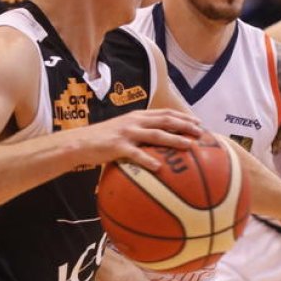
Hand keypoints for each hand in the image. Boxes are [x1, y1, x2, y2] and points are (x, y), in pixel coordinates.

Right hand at [82, 109, 202, 170]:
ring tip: (188, 146)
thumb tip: (158, 147)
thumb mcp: (123, 131)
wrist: (79, 142)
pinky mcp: (117, 146)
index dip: (183, 116)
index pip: (164, 113)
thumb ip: (139, 134)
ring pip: (155, 134)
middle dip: (185, 125)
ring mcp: (126, 133)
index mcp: (137, 116)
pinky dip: (148, 160)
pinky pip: (136, 154)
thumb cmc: (103, 140)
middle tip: (201, 132)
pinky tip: (159, 168)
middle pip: (165, 120)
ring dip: (174, 139)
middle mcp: (134, 121)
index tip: (198, 122)